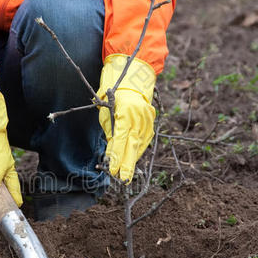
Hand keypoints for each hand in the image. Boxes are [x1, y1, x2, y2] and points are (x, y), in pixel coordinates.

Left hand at [97, 54, 155, 182]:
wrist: (133, 77)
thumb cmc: (113, 94)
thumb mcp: (107, 112)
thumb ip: (111, 133)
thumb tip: (111, 152)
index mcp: (125, 112)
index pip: (121, 140)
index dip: (117, 156)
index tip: (113, 170)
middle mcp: (139, 116)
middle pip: (133, 144)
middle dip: (127, 163)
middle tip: (123, 180)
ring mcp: (147, 119)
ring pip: (141, 143)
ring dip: (133, 159)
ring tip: (126, 173)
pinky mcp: (151, 121)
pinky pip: (145, 139)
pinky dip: (139, 150)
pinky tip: (133, 159)